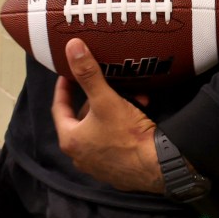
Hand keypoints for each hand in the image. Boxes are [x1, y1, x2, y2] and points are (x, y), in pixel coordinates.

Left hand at [51, 38, 163, 192]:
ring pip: (101, 128)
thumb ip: (87, 73)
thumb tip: (72, 46)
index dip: (63, 88)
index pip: (59, 108)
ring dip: (113, 110)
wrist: (159, 166)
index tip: (67, 74)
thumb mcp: (105, 100)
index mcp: (71, 140)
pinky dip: (123, 126)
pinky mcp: (117, 170)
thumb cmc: (127, 135)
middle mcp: (80, 156)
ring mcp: (98, 166)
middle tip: (107, 85)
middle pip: (82, 118)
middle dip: (96, 98)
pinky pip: (114, 141)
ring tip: (131, 98)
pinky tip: (139, 115)